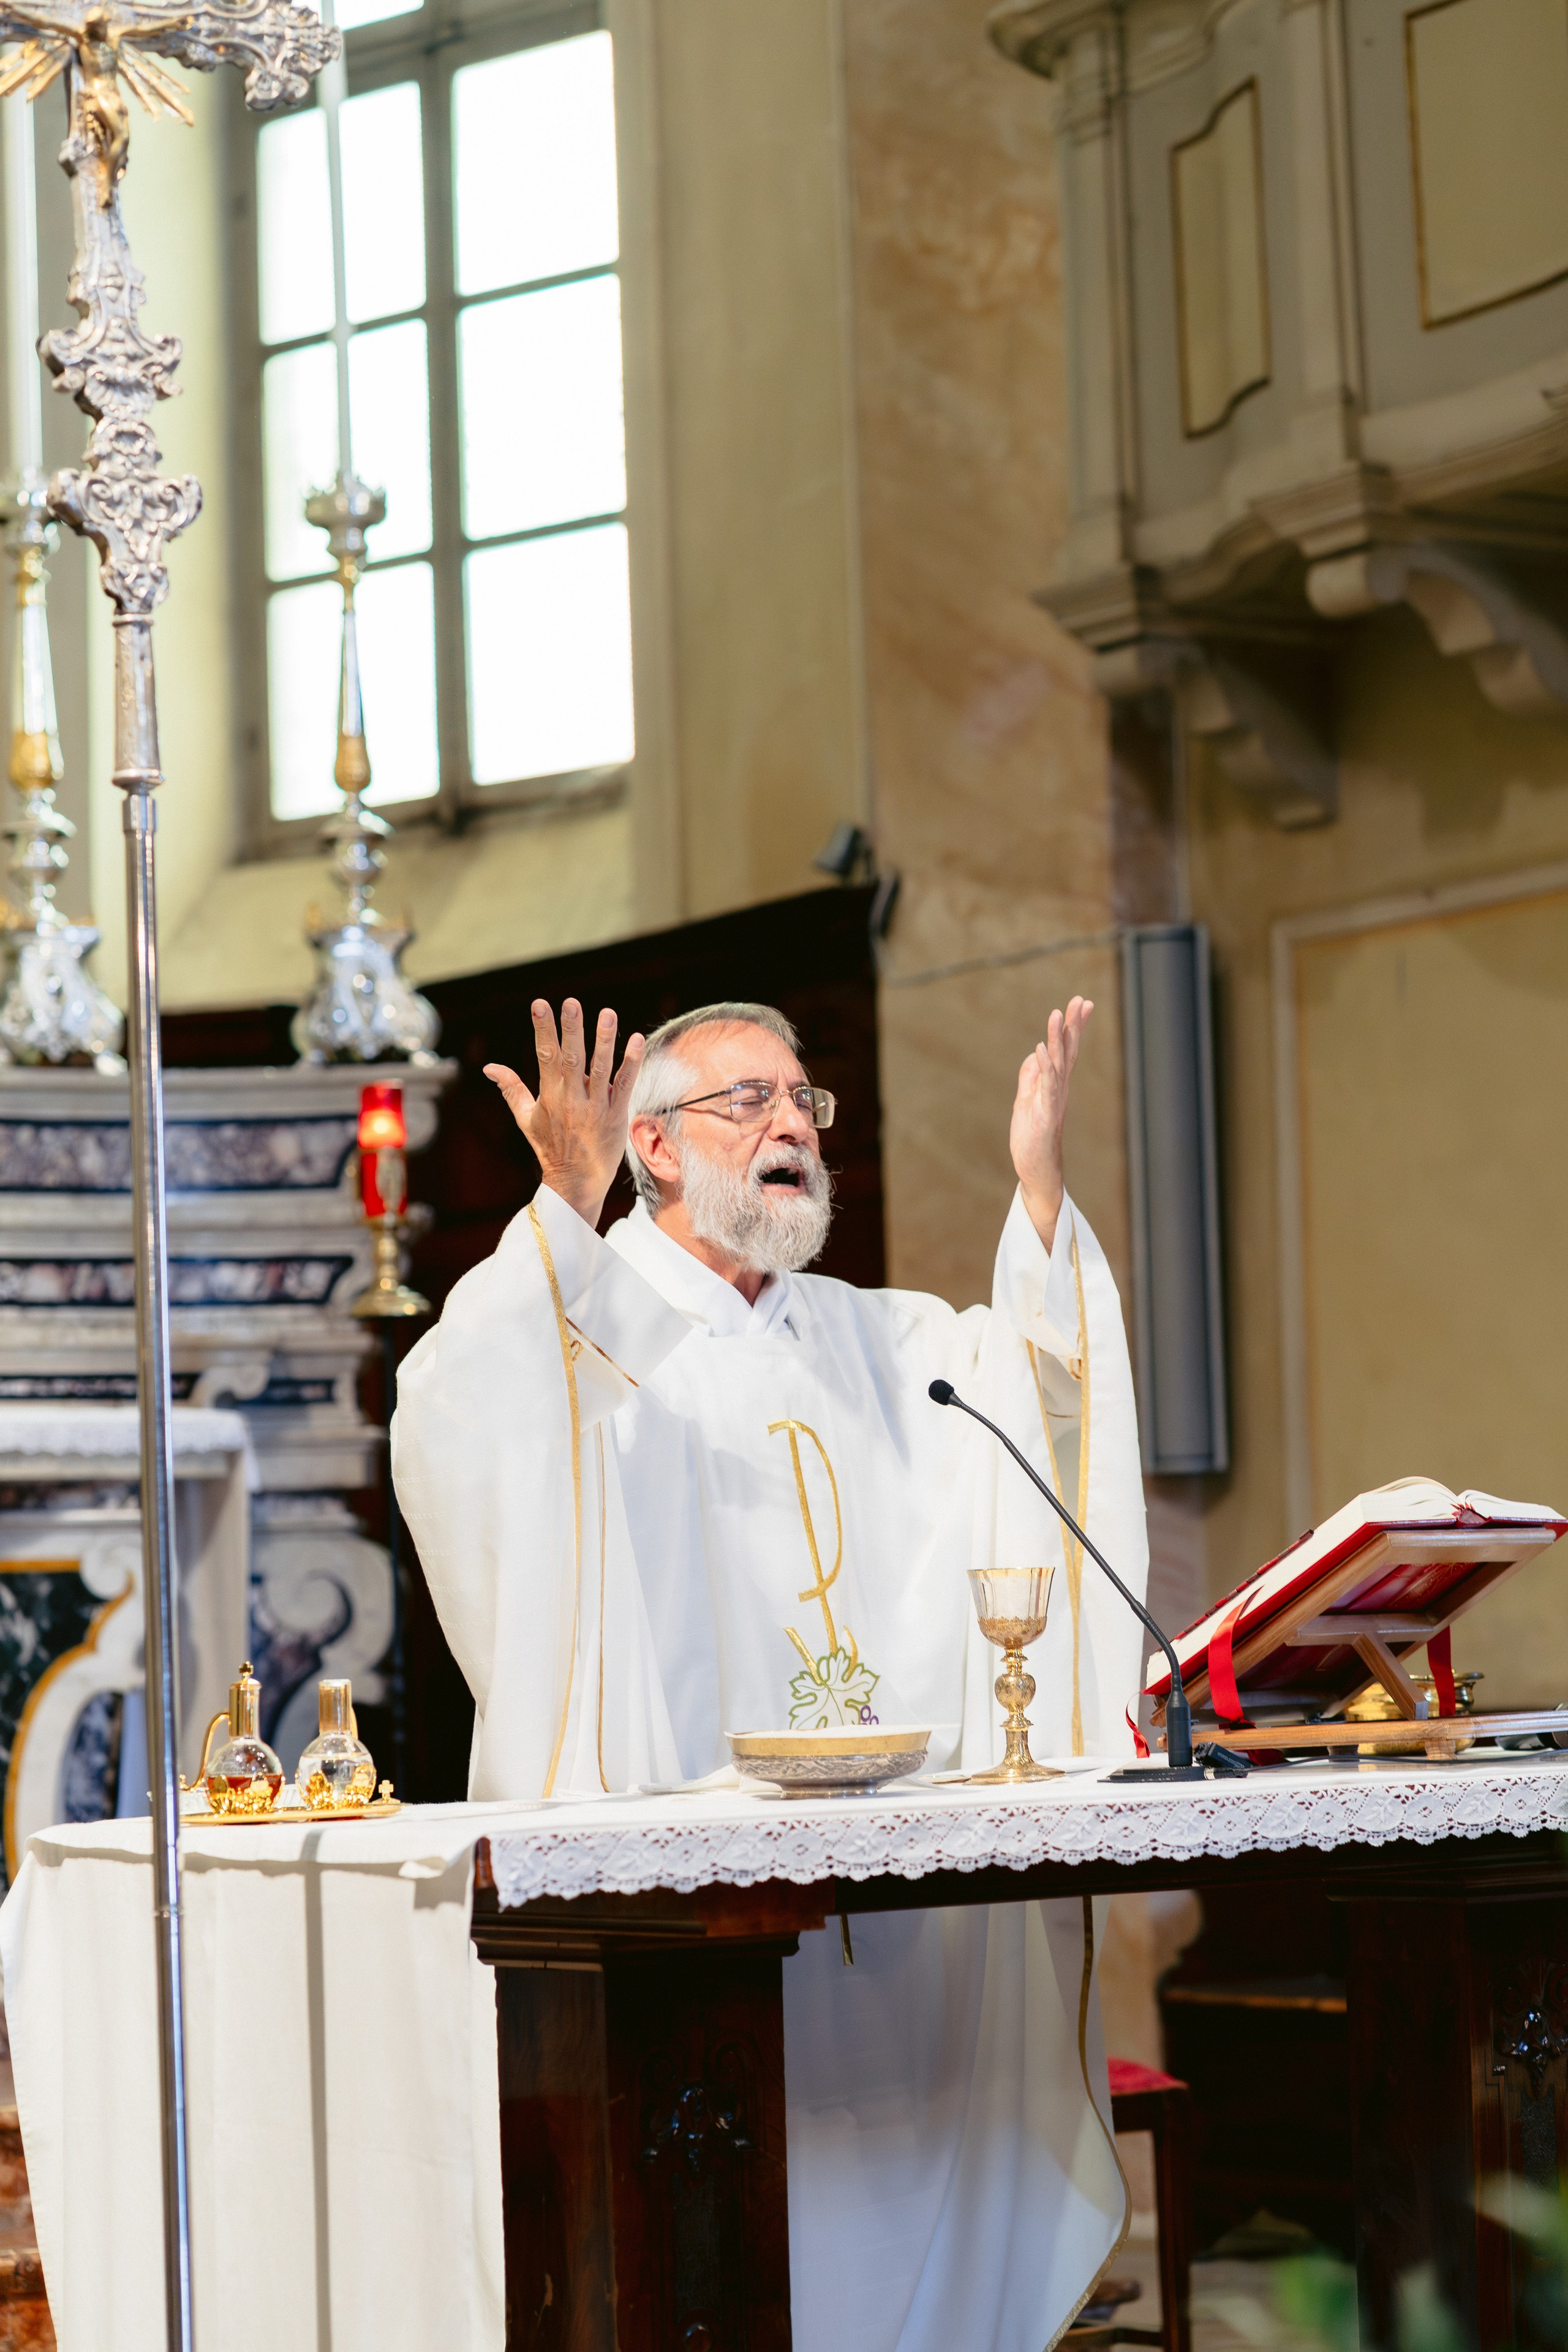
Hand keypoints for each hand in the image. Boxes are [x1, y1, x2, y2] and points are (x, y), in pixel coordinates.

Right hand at [484, 999, 644, 1227]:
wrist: (575, 1182)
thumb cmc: (550, 1147)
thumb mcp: (526, 1118)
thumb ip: (511, 1088)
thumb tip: (490, 1067)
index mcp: (550, 1096)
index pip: (545, 1056)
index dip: (543, 1030)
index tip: (540, 1004)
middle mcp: (572, 1099)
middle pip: (572, 1058)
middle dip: (571, 1029)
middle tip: (570, 1003)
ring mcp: (595, 1107)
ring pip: (601, 1068)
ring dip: (604, 1040)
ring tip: (607, 1013)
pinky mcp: (616, 1115)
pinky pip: (624, 1085)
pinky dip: (631, 1062)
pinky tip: (636, 1039)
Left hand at [1010, 998, 1092, 1252]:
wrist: (1036, 1170)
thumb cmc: (1031, 1138)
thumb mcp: (1026, 1101)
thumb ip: (1030, 1078)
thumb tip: (1034, 1054)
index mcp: (1055, 1085)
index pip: (1067, 1050)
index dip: (1073, 1026)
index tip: (1082, 1002)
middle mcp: (1059, 1089)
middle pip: (1069, 1051)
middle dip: (1074, 1025)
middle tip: (1081, 1000)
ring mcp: (1054, 1101)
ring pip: (1059, 1064)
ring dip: (1058, 1039)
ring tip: (1058, 1013)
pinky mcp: (1044, 1114)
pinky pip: (1046, 1087)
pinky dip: (1044, 1067)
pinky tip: (1041, 1049)